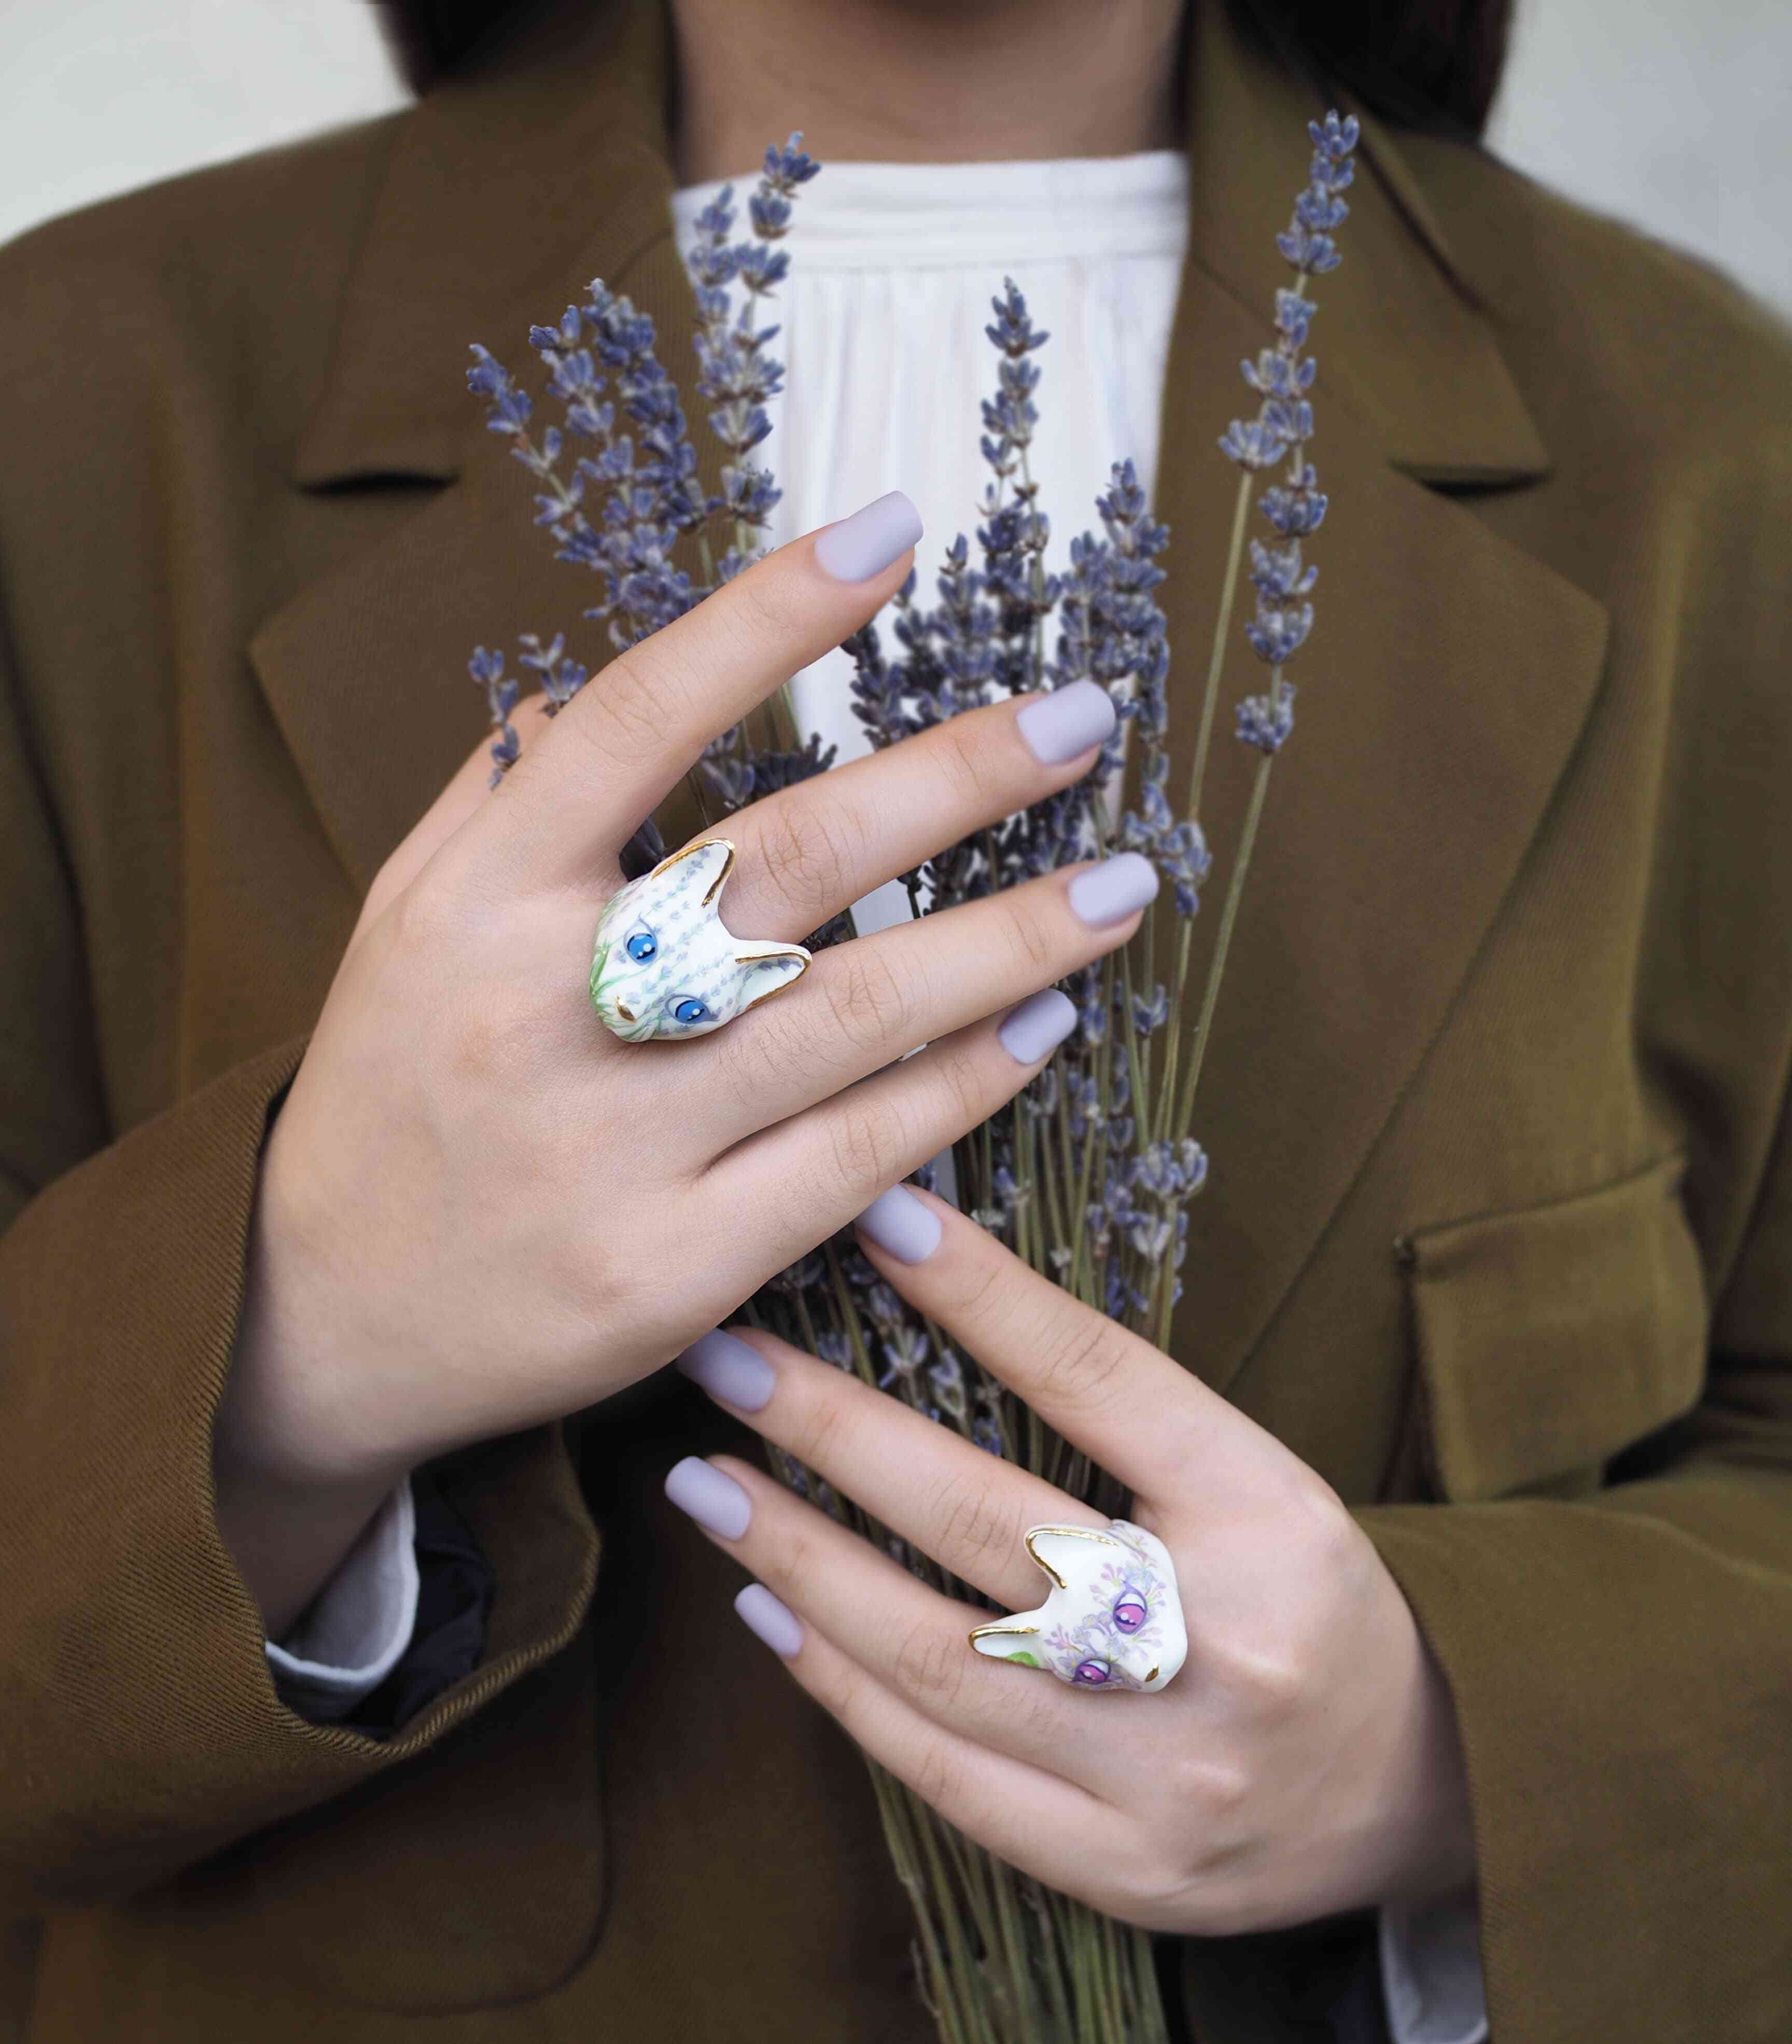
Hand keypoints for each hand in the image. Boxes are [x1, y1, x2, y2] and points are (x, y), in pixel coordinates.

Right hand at [215, 498, 1151, 1634]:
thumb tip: (590, 693)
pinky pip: (853, 1158)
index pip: (637, 722)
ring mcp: (619, 1150)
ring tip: (1120, 882)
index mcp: (478, 904)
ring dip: (1006, 942)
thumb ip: (496, 803)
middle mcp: (549, 1013)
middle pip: (787, 864)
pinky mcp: (675, 1268)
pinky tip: (1040, 1027)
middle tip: (1084, 718)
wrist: (326, 1323)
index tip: (892, 531)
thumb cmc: (386, 1098)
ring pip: (852, 1018)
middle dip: (954, 779)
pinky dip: (958, 1086)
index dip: (767, 617)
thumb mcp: (402, 926)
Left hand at [665, 1184, 1474, 1935]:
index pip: (1099, 1381)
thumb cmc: (1307, 1601)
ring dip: (798, 1561)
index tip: (870, 1218)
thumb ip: (1118, 1417)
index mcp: (1269, 1516)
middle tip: (720, 1359)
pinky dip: (842, 1687)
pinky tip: (770, 1611)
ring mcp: (1163, 1773)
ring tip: (706, 1485)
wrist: (1420, 1789)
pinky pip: (943, 1772)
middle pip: (985, 1521)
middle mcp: (1219, 1644)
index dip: (980, 1294)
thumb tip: (939, 1298)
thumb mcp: (1251, 1482)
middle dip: (831, 1431)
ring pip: (936, 1658)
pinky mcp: (1117, 1869)